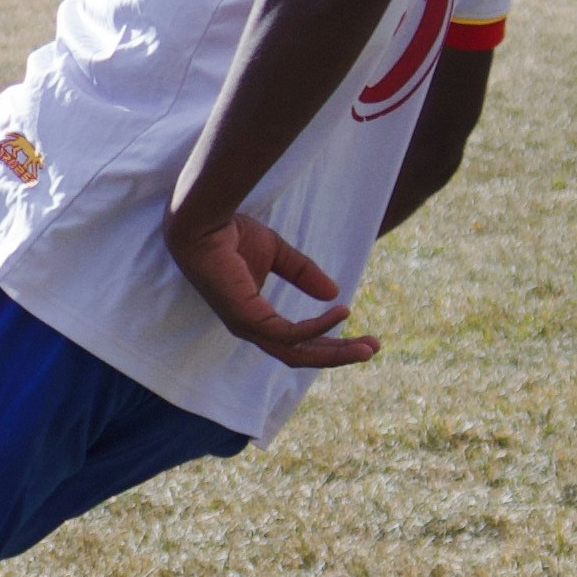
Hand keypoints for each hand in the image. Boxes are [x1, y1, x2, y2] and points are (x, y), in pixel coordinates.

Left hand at [166, 210, 380, 369]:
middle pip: (300, 354)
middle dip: (338, 355)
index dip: (330, 341)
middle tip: (373, 350)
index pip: (296, 340)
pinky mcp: (245, 317)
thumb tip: (334, 293)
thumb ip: (303, 273)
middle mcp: (250, 326)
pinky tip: (341, 312)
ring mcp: (246, 325)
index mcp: (255, 316)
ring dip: (334, 352)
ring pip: (296, 352)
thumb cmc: (230, 234)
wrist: (203, 221)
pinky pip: (288, 333)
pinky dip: (317, 327)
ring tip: (367, 346)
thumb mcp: (277, 253)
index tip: (363, 337)